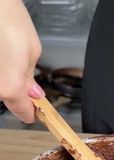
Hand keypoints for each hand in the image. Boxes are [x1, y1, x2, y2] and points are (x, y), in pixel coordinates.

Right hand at [0, 0, 44, 122]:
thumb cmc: (6, 19)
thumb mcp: (32, 51)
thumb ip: (31, 78)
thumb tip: (33, 92)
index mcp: (11, 89)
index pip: (25, 114)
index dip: (34, 110)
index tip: (38, 106)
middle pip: (10, 101)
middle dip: (18, 91)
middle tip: (23, 71)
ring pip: (0, 88)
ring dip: (6, 79)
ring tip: (8, 57)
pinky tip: (1, 54)